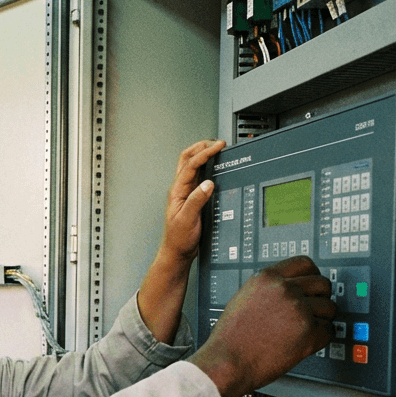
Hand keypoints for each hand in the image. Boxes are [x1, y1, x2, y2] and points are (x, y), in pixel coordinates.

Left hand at [136, 139, 225, 343]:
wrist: (177, 253)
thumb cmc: (178, 240)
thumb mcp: (188, 220)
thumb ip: (197, 201)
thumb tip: (207, 183)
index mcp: (177, 191)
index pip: (190, 165)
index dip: (205, 153)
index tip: (218, 146)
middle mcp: (180, 189)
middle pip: (187, 159)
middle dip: (201, 147)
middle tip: (217, 143)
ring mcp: (185, 193)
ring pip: (193, 167)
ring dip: (203, 156)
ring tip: (217, 150)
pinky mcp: (192, 198)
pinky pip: (199, 177)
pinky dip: (208, 168)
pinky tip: (217, 169)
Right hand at [190, 256, 335, 396]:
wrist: (227, 362)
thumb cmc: (231, 338)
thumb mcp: (244, 298)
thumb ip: (269, 289)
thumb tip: (292, 289)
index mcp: (267, 278)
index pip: (304, 263)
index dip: (312, 275)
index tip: (312, 285)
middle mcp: (285, 289)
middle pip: (322, 284)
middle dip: (320, 298)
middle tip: (312, 310)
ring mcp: (298, 310)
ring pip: (329, 307)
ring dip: (321, 319)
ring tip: (303, 330)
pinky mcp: (308, 332)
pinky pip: (329, 331)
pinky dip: (321, 338)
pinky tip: (304, 342)